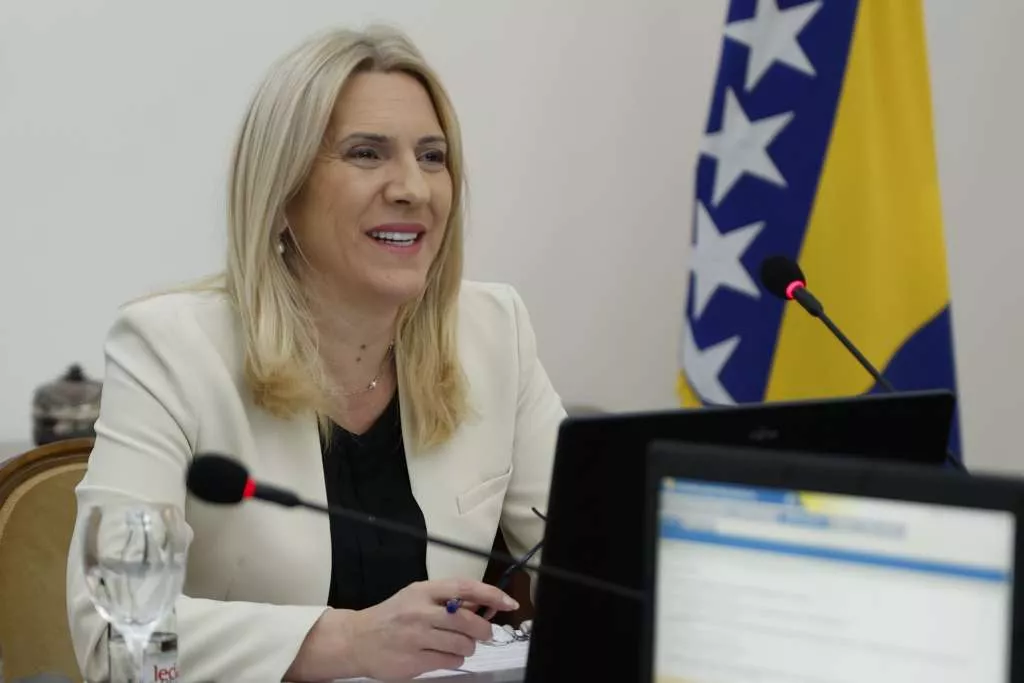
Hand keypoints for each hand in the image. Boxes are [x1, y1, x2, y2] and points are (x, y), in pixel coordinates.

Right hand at [348, 578, 518, 679]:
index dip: (491, 594)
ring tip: (458, 645)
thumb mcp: (417, 597)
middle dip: (483, 630)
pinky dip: (455, 660)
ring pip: (462, 644)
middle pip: (468, 620)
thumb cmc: (392, 616)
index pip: (465, 588)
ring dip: (468, 647)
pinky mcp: (414, 660)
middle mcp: (421, 611)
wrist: (357, 639)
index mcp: (424, 591)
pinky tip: (444, 655)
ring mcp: (417, 637)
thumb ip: (448, 599)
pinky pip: (450, 661)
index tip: (509, 602)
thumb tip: (484, 603)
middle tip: (484, 634)